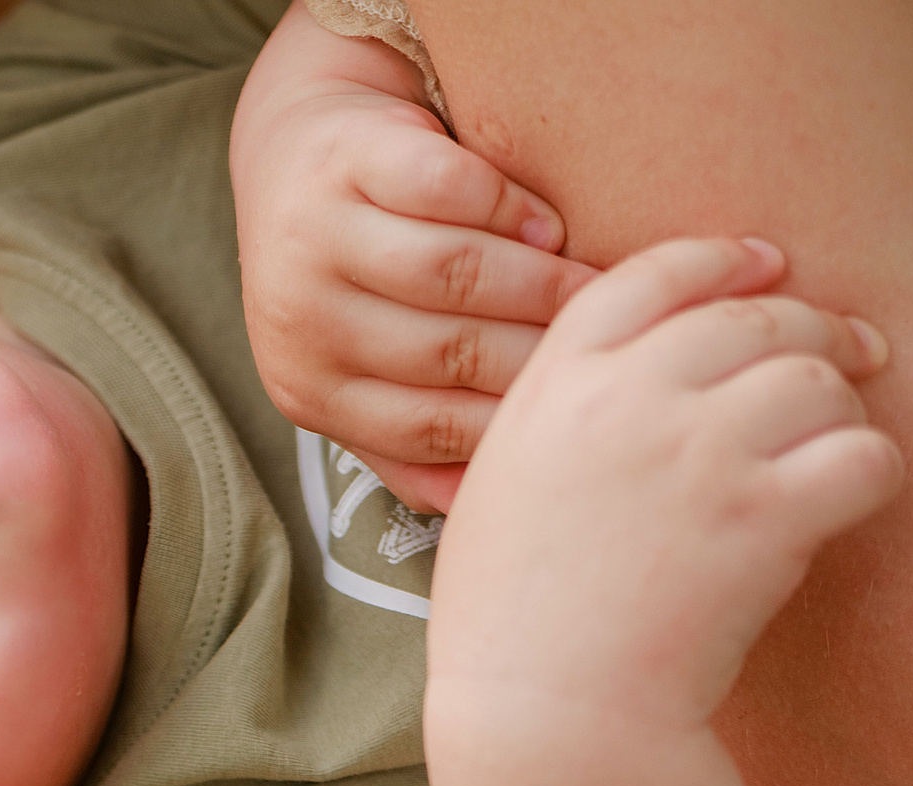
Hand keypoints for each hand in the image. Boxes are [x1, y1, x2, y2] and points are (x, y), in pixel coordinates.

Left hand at [231, 30, 598, 513]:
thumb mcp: (359, 367)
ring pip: (455, 272)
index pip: (429, 426)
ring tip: (598, 292)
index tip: (586, 415)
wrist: (294, 149)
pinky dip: (513, 211)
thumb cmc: (350, 277)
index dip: (518, 421)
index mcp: (307, 389)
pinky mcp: (345, 159)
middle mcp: (298, 319)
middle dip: (544, 351)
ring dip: (542, 284)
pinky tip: (549, 228)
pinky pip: (451, 192)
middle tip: (618, 350)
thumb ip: (412, 440)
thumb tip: (485, 509)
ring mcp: (313, 236)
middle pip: (450, 349)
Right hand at [430, 238, 903, 733]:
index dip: (721, 261)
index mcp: (554, 387)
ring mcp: (697, 453)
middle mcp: (627, 401)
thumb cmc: (510, 628)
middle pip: (753, 318)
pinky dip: (873, 471)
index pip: (651, 277)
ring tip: (839, 440)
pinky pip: (861, 456)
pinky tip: (855, 497)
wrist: (544, 716)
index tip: (767, 264)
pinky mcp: (763, 516)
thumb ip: (555, 424)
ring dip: (843, 402)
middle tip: (854, 349)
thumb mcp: (497, 494)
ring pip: (817, 377)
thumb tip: (617, 390)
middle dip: (814, 327)